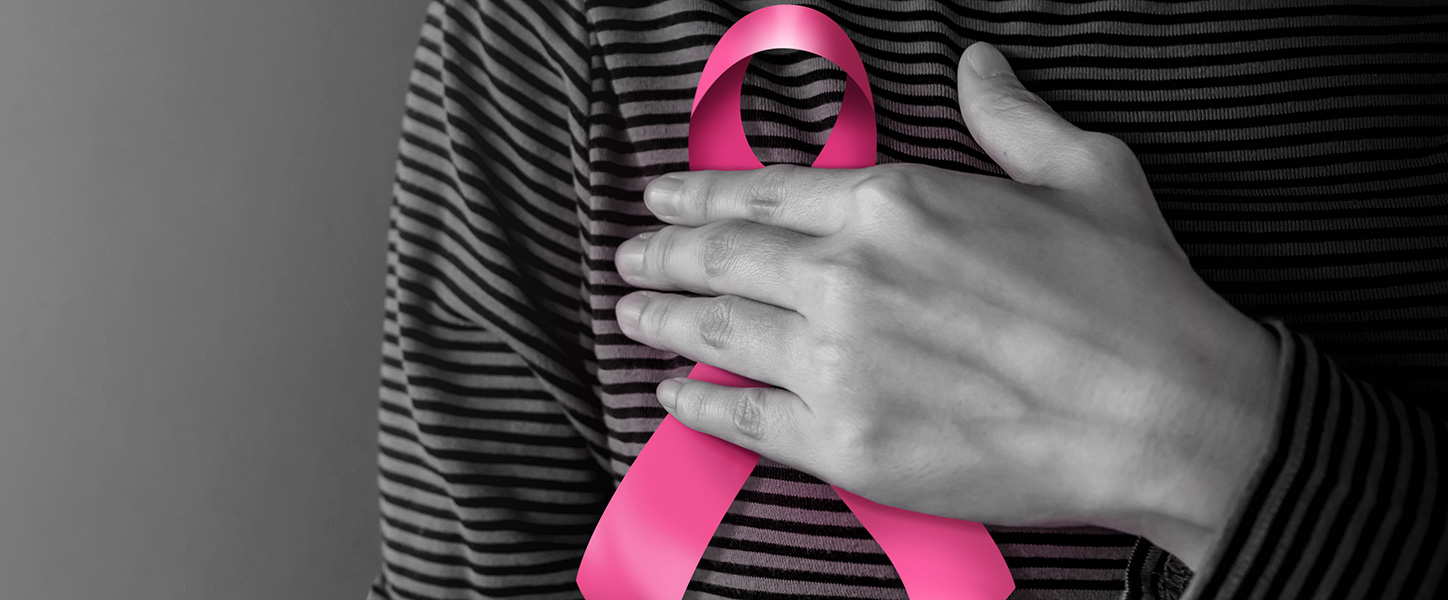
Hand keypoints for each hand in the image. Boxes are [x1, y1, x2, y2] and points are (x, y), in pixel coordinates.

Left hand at [612, 42, 1282, 575]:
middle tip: (631, 258)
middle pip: (721, 258)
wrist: (1169, 413)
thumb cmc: (1135, 296)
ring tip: (632, 315)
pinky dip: (696, 404)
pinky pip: (740, 419)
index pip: (761, 190)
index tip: (662, 197)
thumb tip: (980, 65)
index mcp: (892, 202)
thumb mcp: (1083, 172)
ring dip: (661, 321)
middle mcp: (847, 275)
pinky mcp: (842, 442)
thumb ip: (1010, 118)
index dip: (696, 194)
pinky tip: (676, 394)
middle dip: (662, 256)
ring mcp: (836, 360)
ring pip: (714, 334)